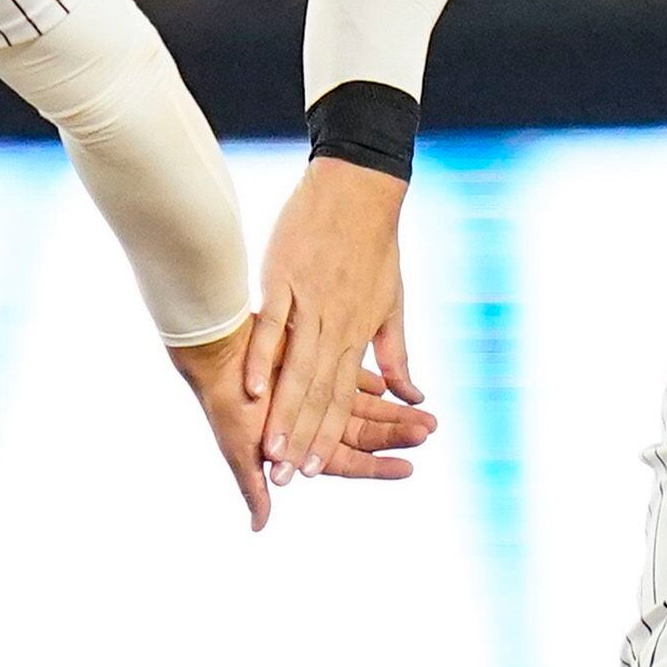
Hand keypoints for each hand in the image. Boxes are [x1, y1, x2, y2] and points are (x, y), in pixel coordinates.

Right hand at [172, 330, 436, 526]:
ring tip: (427, 413)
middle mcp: (309, 420)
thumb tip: (259, 528)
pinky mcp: (314, 362)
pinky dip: (372, 380)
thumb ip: (254, 487)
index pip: (347, 461)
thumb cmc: (225, 403)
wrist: (214, 352)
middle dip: (397, 433)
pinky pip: (349, 374)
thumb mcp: (240, 450)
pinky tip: (396, 384)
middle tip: (430, 431)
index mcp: (297, 444)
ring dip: (394, 410)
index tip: (409, 468)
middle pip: (362, 433)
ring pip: (363, 406)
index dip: (377, 466)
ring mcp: (314, 391)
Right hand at [247, 157, 418, 485]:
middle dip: (304, 436)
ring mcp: (308, 303)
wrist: (357, 188)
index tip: (316, 471)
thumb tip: (413, 396)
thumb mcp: (392, 302)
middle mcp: (335, 325)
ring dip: (284, 411)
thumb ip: (396, 353)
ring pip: (297, 368)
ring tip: (273, 448)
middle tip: (290, 477)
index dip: (329, 435)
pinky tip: (254, 388)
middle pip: (319, 391)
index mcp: (358, 332)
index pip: (343, 396)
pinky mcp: (283, 280)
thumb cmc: (374, 247)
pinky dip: (264, 357)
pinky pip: (272, 326)